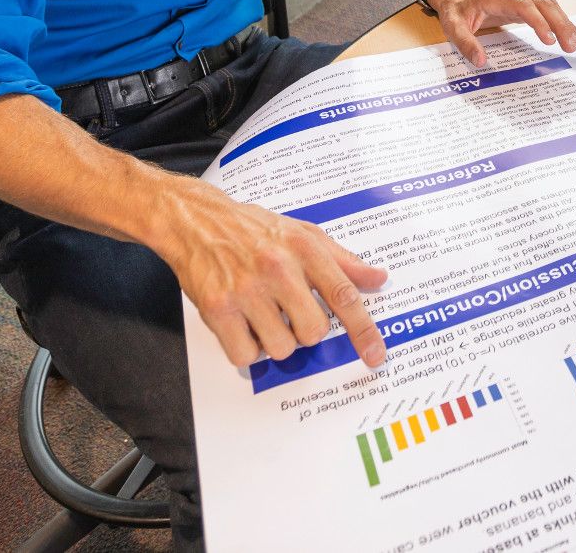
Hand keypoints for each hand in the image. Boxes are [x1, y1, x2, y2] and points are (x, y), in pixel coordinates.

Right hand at [157, 179, 388, 369]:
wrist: (196, 220)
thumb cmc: (253, 228)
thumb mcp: (303, 232)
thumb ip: (342, 260)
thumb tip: (378, 278)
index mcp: (304, 248)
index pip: (343, 295)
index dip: (363, 330)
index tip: (375, 355)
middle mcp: (278, 268)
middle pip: (313, 331)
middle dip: (305, 331)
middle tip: (289, 312)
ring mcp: (246, 289)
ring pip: (281, 348)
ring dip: (275, 341)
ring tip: (262, 315)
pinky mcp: (217, 308)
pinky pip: (245, 355)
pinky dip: (247, 349)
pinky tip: (243, 325)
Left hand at [427, 0, 575, 67]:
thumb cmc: (455, 10)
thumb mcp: (452, 26)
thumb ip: (465, 43)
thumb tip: (481, 61)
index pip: (524, 6)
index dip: (538, 21)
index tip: (549, 40)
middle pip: (543, 4)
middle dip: (559, 24)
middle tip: (570, 46)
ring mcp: (520, 0)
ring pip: (549, 6)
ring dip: (564, 23)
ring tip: (575, 43)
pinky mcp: (524, 7)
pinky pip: (546, 11)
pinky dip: (560, 21)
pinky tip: (570, 34)